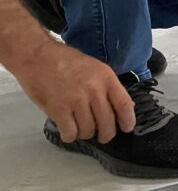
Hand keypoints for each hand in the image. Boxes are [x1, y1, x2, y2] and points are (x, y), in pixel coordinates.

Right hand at [13, 41, 134, 142]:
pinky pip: (70, 132)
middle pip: (107, 122)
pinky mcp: (58, 109)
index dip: (128, 120)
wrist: (36, 55)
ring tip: (81, 129)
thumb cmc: (65, 60)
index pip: (124, 104)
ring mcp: (76, 100)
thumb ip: (108, 87)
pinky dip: (70, 136)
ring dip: (86, 134)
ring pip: (89, 129)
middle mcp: (93, 90)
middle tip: (103, 136)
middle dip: (106, 134)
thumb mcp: (95, 68)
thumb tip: (124, 107)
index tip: (127, 128)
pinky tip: (68, 131)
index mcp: (106, 78)